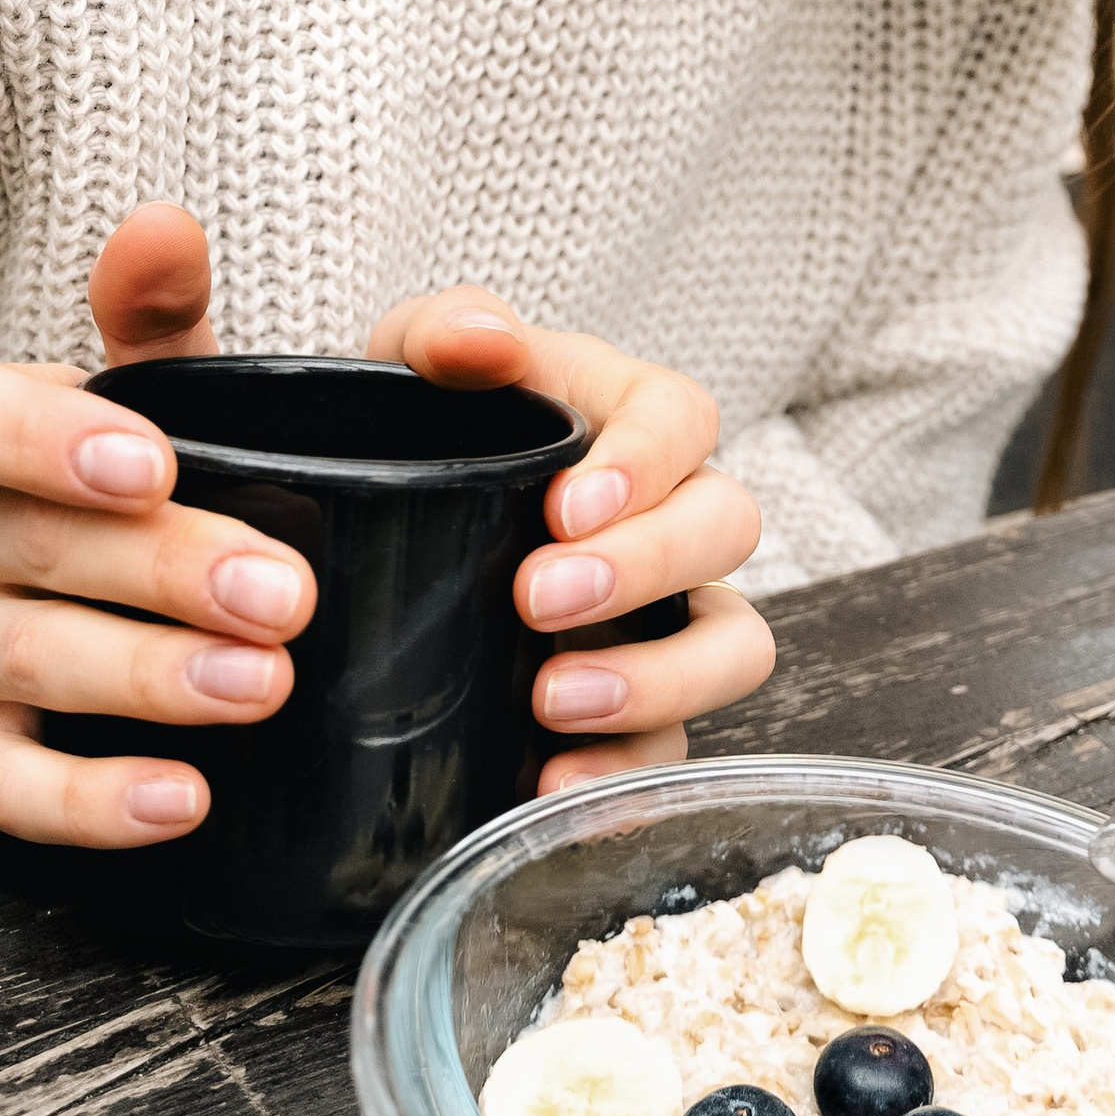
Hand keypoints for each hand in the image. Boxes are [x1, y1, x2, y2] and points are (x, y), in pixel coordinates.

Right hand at [0, 203, 309, 847]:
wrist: (32, 657)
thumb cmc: (121, 507)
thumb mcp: (150, 404)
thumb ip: (156, 318)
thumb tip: (162, 224)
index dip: (52, 439)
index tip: (156, 464)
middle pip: (32, 546)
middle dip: (167, 570)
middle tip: (287, 598)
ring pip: (25, 662)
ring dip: (148, 680)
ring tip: (262, 689)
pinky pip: (1, 790)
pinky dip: (91, 803)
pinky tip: (181, 802)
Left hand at [368, 285, 773, 786]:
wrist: (379, 536)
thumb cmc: (420, 434)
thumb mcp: (413, 367)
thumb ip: (446, 333)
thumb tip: (482, 340)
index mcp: (630, 420)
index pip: (685, 419)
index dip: (647, 463)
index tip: (566, 506)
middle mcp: (669, 517)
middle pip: (728, 529)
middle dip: (644, 569)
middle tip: (537, 598)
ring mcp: (666, 618)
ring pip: (735, 646)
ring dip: (658, 678)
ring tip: (552, 701)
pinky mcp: (638, 709)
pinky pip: (671, 746)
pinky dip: (624, 773)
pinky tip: (550, 783)